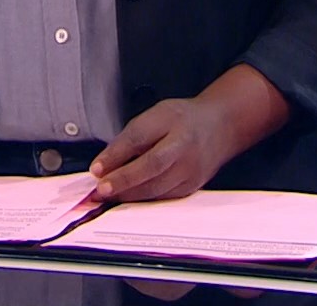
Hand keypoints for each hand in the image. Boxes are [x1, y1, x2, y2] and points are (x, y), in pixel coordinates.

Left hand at [90, 65, 291, 202]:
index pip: (140, 138)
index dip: (117, 155)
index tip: (96, 169)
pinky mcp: (192, 187)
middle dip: (123, 182)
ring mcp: (191, 170)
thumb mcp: (154, 116)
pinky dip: (144, 200)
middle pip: (151, 167)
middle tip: (100, 191)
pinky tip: (128, 199)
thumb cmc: (183, 119)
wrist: (220, 127)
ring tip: (107, 198)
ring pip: (157, 187)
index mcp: (173, 123)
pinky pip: (164, 197)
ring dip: (129, 195)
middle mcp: (185, 148)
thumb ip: (129, 139)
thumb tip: (103, 165)